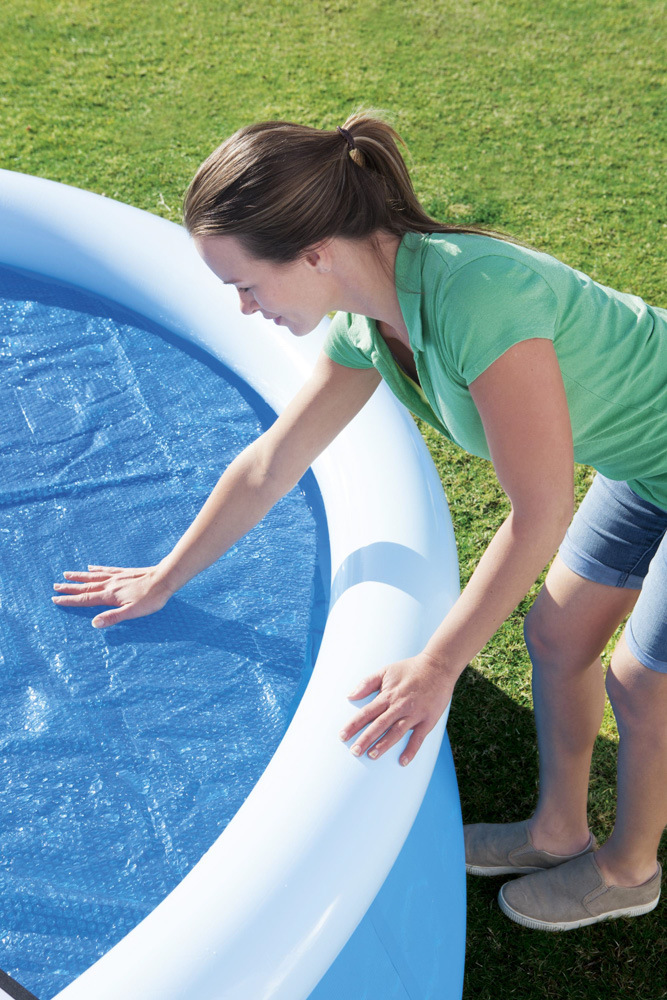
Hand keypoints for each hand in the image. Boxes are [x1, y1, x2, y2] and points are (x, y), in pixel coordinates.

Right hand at [52, 563, 173, 627]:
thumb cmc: (151, 598)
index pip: (85, 599)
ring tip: (67, 574)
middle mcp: (110, 584)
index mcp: (110, 596)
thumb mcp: (133, 612)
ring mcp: (117, 577)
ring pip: (93, 576)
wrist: (165, 578)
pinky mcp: (124, 572)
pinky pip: (106, 570)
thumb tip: (94, 623)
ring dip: (79, 577)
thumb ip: (113, 617)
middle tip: (55, 586)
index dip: (70, 600)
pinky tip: (91, 567)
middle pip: (85, 586)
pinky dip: (96, 569)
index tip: (55, 599)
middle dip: (69, 588)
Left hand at [339, 652, 453, 765]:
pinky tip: (403, 761)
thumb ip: (367, 683)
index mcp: (388, 695)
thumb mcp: (386, 671)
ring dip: (384, 744)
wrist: (438, 666)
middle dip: (365, 738)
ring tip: (372, 755)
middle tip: (354, 751)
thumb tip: (350, 696)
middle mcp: (399, 705)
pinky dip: (411, 750)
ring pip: (396, 732)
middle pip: (379, 724)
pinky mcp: (428, 720)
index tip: (342, 736)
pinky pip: (418, 738)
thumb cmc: (410, 669)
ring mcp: (414, 713)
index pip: (367, 712)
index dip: (353, 725)